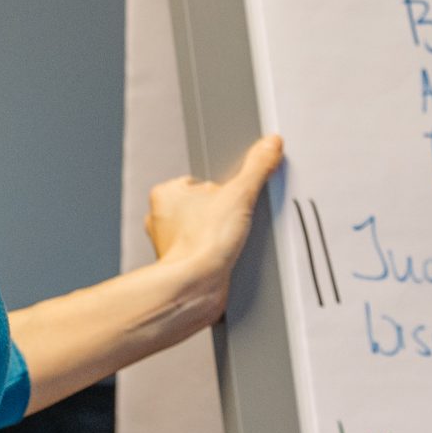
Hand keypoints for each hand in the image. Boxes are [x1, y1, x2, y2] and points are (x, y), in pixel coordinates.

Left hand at [144, 134, 284, 316]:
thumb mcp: (239, 193)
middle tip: (235, 221)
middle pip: (204, 206)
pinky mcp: (182, 266)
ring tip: (232, 241)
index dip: (222, 189)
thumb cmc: (201, 243)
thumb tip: (270, 144)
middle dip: (222, 213)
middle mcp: (161, 219)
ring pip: (203, 231)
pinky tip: (228, 258)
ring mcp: (170, 244)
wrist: (195, 288)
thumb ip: (256, 166)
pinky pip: (204, 254)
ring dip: (220, 236)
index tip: (233, 197)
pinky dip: (216, 256)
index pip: (200, 180)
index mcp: (165, 194)